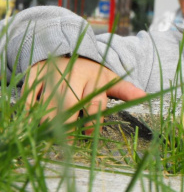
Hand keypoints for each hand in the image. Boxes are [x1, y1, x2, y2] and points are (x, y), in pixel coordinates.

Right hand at [22, 57, 145, 133]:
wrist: (68, 49)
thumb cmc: (92, 72)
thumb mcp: (110, 79)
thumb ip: (126, 90)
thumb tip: (146, 96)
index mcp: (95, 77)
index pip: (96, 103)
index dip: (93, 122)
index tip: (88, 135)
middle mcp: (74, 75)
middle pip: (70, 104)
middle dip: (69, 126)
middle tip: (68, 141)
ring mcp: (53, 74)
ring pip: (49, 103)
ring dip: (49, 122)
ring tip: (51, 136)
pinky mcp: (35, 74)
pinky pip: (28, 97)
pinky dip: (29, 111)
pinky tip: (34, 122)